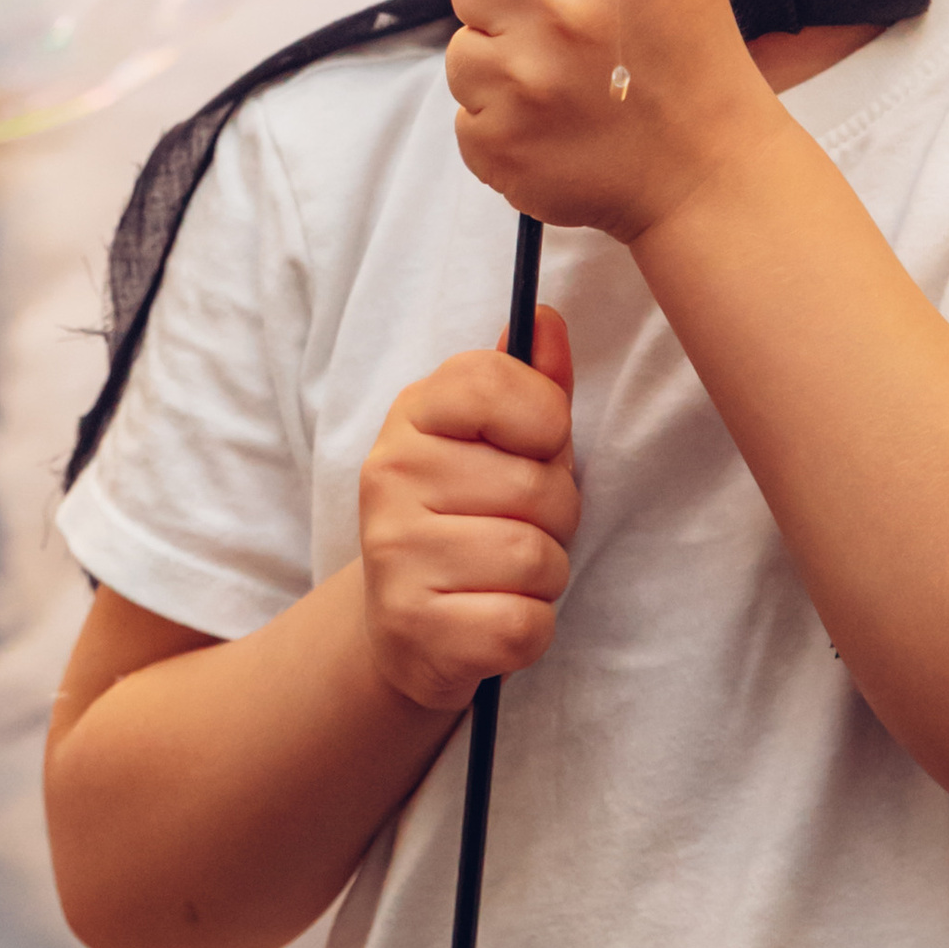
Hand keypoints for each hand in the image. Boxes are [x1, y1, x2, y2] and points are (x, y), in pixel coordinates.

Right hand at [358, 309, 581, 712]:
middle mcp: (391, 475)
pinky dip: (531, 628)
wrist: (407, 626)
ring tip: (507, 574)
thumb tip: (548, 318)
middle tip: (521, 526)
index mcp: (413, 416)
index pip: (496, 382)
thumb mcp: (500, 442)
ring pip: (536, 558)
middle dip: (558, 515)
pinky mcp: (413, 629)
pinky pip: (524, 625)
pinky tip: (494, 616)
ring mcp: (395, 553)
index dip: (546, 419)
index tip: (537, 445)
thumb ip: (531, 383)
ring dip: (546, 574)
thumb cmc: (471, 516)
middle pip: (537, 484)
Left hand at [446, 0, 781, 241]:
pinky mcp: (500, 143)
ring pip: (461, 46)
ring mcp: (528, 82)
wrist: (709, 174)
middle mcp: (566, 9)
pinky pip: (463, 111)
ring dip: (502, 63)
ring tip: (565, 84)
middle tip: (571, 34)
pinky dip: (499, 121)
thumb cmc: (692, 55)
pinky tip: (554, 125)